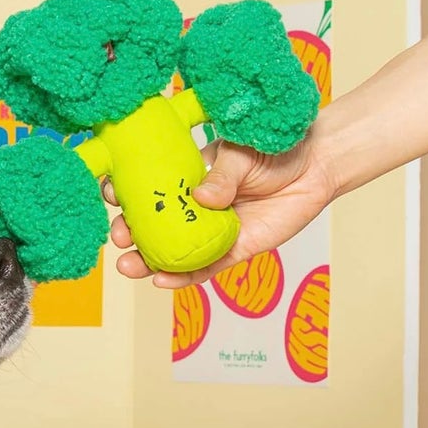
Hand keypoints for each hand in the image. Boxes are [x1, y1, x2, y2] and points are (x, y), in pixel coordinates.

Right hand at [104, 130, 335, 288]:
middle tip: (119, 237)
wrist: (315, 164)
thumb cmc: (274, 148)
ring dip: (148, 263)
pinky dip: (182, 278)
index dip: (127, 192)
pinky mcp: (233, 252)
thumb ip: (222, 176)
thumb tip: (203, 198)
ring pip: (174, 253)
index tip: (111, 194)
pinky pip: (203, 269)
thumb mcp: (241, 153)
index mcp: (188, 177)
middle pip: (156, 227)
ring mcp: (212, 232)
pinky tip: (162, 280)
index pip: (151, 187)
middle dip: (132, 234)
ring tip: (129, 267)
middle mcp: (195, 208)